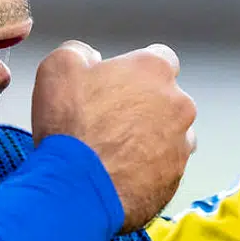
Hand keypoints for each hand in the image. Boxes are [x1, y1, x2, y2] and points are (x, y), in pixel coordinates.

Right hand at [32, 40, 196, 231]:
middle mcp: (178, 104)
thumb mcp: (59, 67)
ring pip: (169, 135)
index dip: (135, 72)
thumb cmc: (70, 127)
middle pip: (166, 99)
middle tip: (107, 122)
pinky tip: (117, 174)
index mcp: (154, 70)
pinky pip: (163, 168)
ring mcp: (180, 143)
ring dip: (148, 139)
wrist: (77, 189)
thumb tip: (90, 57)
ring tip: (112, 152)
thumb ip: (80, 51)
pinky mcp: (175, 178)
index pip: (160, 59)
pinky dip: (146, 170)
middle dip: (142, 107)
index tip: (117, 85)